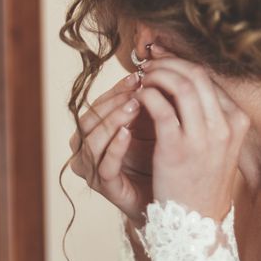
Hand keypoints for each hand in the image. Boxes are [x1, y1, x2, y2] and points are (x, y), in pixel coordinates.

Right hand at [68, 72, 155, 227]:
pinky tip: (128, 133)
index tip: (138, 75)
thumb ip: (149, 99)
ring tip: (135, 105)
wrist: (171, 197)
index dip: (116, 88)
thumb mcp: (154, 122)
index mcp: (97, 131)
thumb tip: (157, 63)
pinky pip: (103, 165)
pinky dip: (115, 147)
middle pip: (89, 119)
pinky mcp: (106, 187)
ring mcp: (94, 169)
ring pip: (91, 140)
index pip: (99, 104)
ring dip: (113, 119)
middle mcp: (88, 149)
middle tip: (138, 88)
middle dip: (114, 101)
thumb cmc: (161, 156)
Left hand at [136, 45, 250, 221]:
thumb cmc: (204, 183)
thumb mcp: (222, 147)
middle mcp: (224, 126)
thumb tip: (191, 86)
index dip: (184, 65)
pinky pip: (160, 107)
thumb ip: (213, 117)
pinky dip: (147, 95)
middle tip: (151, 65)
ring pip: (180, 85)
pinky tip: (139, 97)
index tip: (167, 63)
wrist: (197, 224)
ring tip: (144, 78)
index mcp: (237, 122)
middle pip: (198, 75)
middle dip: (170, 63)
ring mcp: (203, 137)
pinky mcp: (176, 148)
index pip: (211, 79)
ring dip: (157, 75)